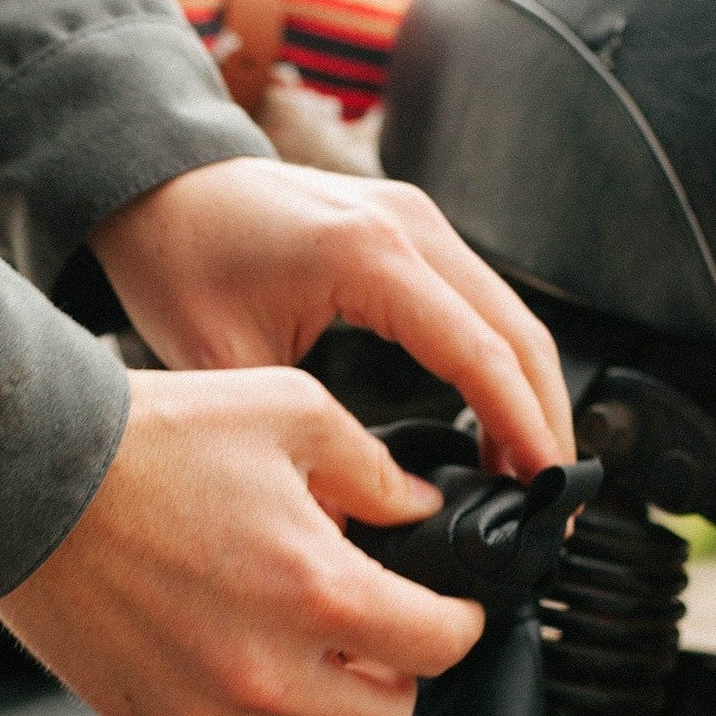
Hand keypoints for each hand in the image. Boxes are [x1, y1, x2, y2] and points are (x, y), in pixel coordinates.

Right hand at [0, 368, 483, 715]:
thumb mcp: (291, 412)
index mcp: (317, 591)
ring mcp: (202, 706)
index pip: (440, 648)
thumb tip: (414, 508)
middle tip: (373, 632)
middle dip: (394, 680)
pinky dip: (224, 682)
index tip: (449, 609)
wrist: (24, 480)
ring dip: (306, 678)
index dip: (459, 623)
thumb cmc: (149, 438)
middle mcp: (264, 670)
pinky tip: (198, 620)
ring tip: (266, 606)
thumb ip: (374, 470)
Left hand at [89, 156, 574, 481]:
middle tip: (555, 500)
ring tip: (534, 475)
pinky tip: (497, 423)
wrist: (160, 184)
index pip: (477, 352)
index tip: (539, 489)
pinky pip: (482, 304)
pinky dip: (501, 366)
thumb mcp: (224, 367)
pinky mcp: (413, 230)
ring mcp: (418, 221)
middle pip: (519, 332)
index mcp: (367, 254)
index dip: (519, 428)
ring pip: (512, 317)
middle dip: (546, 421)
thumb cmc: (180, 258)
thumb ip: (288, 442)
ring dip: (532, 395)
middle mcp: (409, 225)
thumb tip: (337, 531)